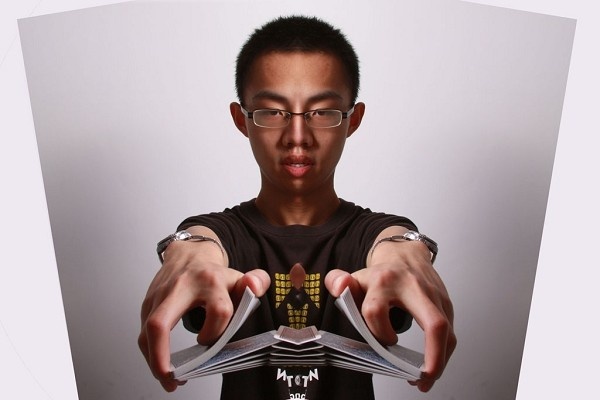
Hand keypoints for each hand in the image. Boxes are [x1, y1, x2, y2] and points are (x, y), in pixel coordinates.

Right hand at [138, 233, 269, 391]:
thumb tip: (254, 286)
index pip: (219, 310)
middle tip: (171, 377)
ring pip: (147, 331)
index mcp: (210, 281)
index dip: (218, 331)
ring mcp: (161, 295)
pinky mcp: (148, 303)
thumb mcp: (239, 277)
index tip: (213, 340)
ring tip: (167, 378)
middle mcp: (181, 287)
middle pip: (160, 323)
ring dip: (153, 359)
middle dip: (160, 355)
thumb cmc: (214, 274)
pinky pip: (144, 332)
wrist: (190, 254)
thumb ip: (256, 282)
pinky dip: (151, 352)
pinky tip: (161, 363)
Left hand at [325, 232, 455, 392]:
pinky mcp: (445, 303)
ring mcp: (433, 296)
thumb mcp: (355, 277)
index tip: (381, 340)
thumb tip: (340, 287)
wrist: (404, 254)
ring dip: (440, 360)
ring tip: (426, 379)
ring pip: (446, 331)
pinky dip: (443, 352)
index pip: (375, 310)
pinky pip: (450, 332)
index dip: (376, 331)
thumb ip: (337, 282)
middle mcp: (412, 287)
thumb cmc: (380, 274)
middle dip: (433, 354)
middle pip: (433, 323)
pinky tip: (433, 364)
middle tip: (422, 377)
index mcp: (384, 281)